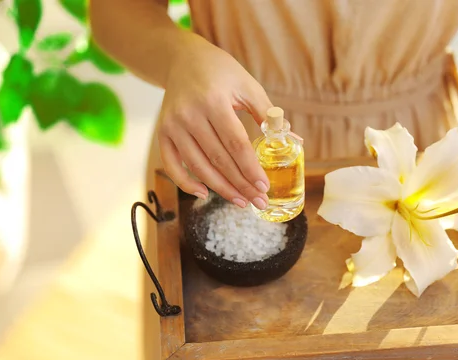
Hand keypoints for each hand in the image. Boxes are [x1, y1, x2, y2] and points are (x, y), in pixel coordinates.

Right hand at [156, 33, 271, 208]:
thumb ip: (268, 114)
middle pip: (218, 159)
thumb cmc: (221, 72)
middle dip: (241, 184)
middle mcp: (190, 114)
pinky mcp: (163, 133)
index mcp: (214, 101)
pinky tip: (204, 194)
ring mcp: (173, 125)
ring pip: (198, 166)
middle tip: (258, 201)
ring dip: (220, 188)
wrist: (182, 59)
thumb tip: (294, 140)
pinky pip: (171, 165)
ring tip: (241, 201)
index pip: (236, 143)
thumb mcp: (247, 85)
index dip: (250, 168)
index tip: (264, 186)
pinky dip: (186, 183)